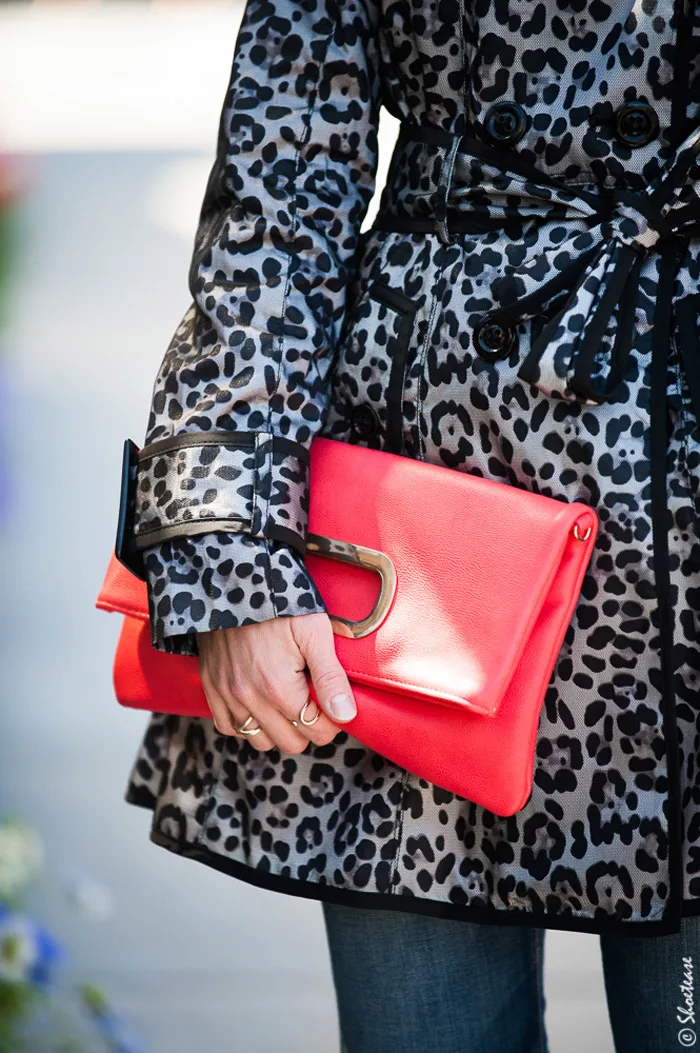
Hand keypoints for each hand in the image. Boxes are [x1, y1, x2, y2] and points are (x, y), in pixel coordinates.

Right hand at [196, 612, 356, 753]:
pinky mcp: (211, 687)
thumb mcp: (314, 632)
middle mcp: (249, 698)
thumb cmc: (278, 603)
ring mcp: (227, 695)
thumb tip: (346, 715)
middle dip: (309, 728)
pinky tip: (261, 706)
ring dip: (278, 729)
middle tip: (315, 702)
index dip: (333, 721)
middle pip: (291, 742)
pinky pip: (229, 727)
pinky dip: (247, 724)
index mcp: (279, 687)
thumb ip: (330, 677)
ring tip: (288, 704)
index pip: (317, 730)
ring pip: (260, 741)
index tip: (335, 704)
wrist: (232, 579)